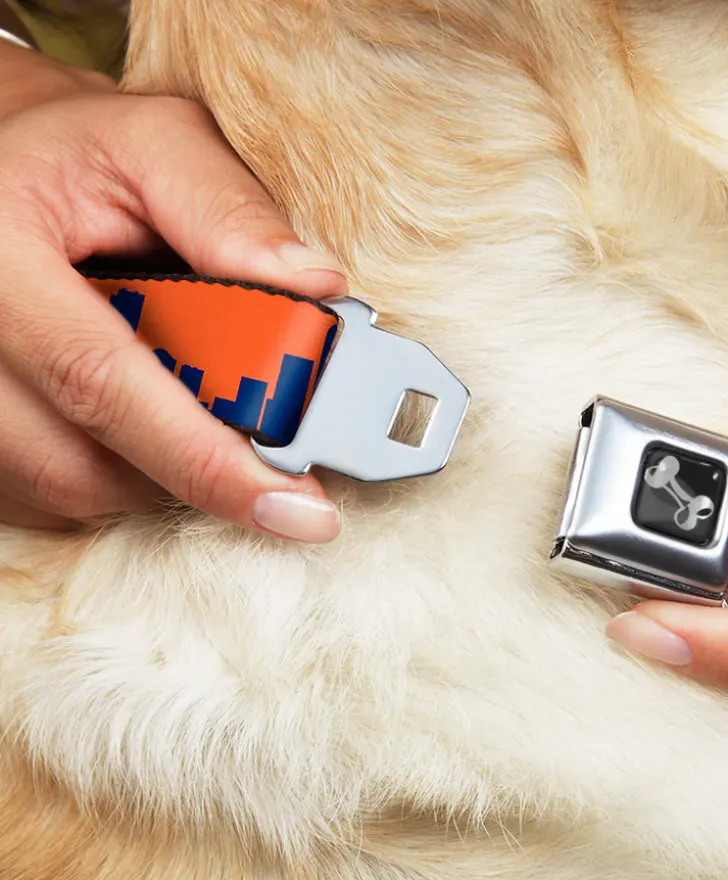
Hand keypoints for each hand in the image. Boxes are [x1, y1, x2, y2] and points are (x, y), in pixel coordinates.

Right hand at [0, 43, 346, 540]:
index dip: (207, 458)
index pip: (102, 382)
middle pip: (86, 464)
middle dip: (203, 474)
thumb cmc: (79, 158)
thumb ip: (229, 209)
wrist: (6, 177)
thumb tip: (316, 287)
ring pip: (77, 489)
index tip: (299, 505)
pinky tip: (153, 421)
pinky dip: (127, 474)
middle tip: (284, 471)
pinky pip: (57, 495)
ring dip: (167, 471)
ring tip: (207, 412)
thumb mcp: (154, 145)